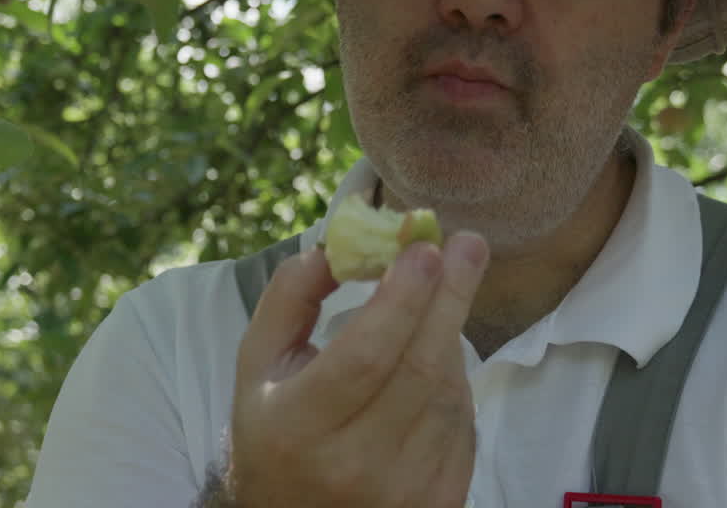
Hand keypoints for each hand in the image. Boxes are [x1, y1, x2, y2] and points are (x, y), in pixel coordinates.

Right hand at [227, 233, 488, 507]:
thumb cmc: (273, 427)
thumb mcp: (257, 362)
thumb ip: (289, 297)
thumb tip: (339, 244)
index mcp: (296, 425)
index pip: (364, 356)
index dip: (401, 300)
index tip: (425, 248)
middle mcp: (351, 465)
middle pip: (419, 370)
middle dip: (450, 297)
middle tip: (469, 246)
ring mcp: (401, 491)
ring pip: (449, 395)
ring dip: (453, 336)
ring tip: (444, 297)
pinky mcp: (437, 504)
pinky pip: (465, 428)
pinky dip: (459, 382)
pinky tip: (442, 356)